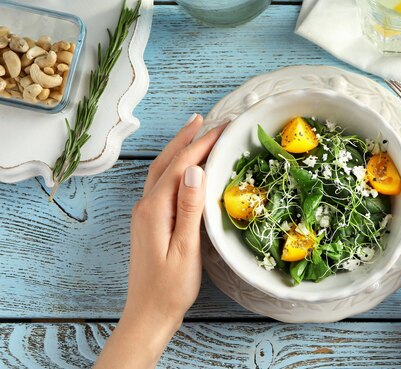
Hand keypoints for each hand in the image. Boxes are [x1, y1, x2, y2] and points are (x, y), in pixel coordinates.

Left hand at [95, 115, 225, 368]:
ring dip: (177, 149)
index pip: (180, 167)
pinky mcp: (149, 221)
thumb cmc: (170, 287)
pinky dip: (175, 166)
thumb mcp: (185, 249)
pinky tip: (186, 166)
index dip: (200, 144)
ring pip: (160, 171)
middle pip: (165, 162)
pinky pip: (162, 183)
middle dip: (185, 138)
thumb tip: (195, 170)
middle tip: (205, 118)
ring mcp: (145, 213)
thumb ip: (188, 209)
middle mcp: (145, 206)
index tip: (222, 128)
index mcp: (154, 209)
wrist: (148, 313)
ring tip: (194, 131)